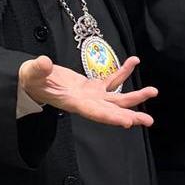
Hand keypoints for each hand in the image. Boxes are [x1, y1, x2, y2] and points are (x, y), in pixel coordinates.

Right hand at [18, 55, 156, 127]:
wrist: (33, 81)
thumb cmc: (32, 80)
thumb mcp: (32, 73)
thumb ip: (39, 69)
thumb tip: (44, 63)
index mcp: (73, 103)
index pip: (94, 112)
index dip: (111, 117)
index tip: (128, 122)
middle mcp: (85, 102)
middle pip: (111, 111)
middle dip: (130, 115)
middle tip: (148, 120)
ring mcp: (90, 95)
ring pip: (116, 98)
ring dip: (134, 96)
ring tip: (153, 92)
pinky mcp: (91, 86)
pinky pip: (111, 80)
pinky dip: (123, 72)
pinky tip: (134, 61)